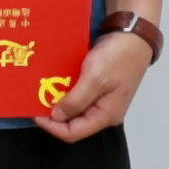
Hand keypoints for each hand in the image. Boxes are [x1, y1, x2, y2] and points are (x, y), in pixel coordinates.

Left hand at [34, 23, 152, 142]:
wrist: (133, 35)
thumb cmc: (117, 58)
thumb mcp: (95, 79)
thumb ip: (76, 101)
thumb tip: (56, 117)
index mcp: (106, 115)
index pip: (74, 133)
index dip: (52, 127)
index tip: (35, 113)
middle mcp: (104, 112)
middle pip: (74, 124)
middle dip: (53, 116)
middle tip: (34, 101)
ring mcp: (102, 100)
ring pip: (75, 110)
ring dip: (58, 103)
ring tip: (40, 92)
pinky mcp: (99, 87)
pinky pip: (78, 96)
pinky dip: (65, 92)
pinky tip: (53, 83)